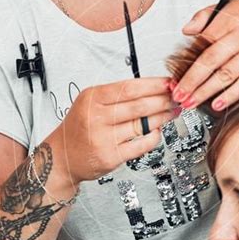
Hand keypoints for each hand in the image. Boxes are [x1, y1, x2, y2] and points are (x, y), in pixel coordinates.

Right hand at [51, 77, 177, 183]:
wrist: (62, 157)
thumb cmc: (80, 128)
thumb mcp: (90, 102)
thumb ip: (117, 95)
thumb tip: (153, 87)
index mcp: (92, 98)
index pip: (129, 87)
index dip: (154, 84)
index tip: (169, 83)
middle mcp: (96, 117)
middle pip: (139, 105)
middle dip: (164, 100)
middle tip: (177, 97)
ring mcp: (103, 138)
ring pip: (142, 124)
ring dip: (163, 117)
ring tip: (172, 111)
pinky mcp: (111, 156)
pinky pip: (141, 144)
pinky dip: (153, 137)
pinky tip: (157, 131)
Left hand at [171, 0, 238, 111]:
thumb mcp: (231, 5)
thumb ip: (206, 15)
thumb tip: (186, 31)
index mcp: (228, 21)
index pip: (200, 44)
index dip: (185, 63)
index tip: (174, 78)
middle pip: (210, 62)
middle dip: (191, 82)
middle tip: (178, 96)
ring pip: (225, 75)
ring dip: (206, 92)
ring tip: (192, 103)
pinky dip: (231, 95)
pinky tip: (218, 104)